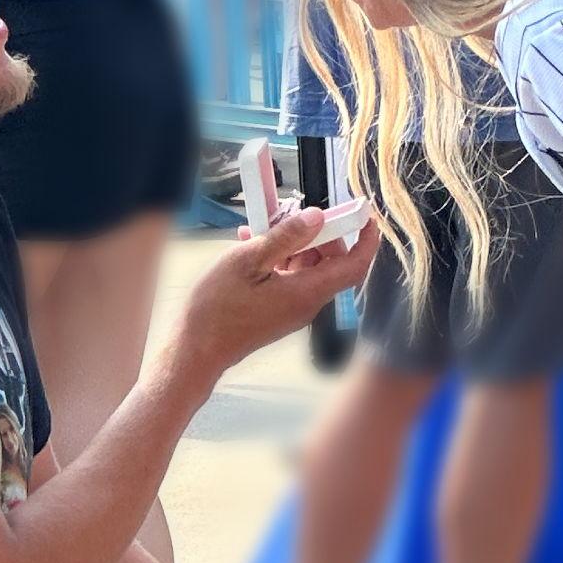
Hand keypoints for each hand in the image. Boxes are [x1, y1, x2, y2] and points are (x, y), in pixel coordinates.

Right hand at [176, 204, 376, 384]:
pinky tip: (252, 243)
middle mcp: (307, 303)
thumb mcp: (247, 261)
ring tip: (262, 226)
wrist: (197, 349)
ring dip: (293, 243)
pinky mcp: (279, 311)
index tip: (364, 215)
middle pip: (331, 262)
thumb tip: (316, 216)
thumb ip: (285, 237)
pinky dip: (279, 258)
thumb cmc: (217, 308)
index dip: (365, 240)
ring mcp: (294, 309)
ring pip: (308, 268)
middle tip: (295, 213)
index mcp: (307, 292)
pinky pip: (291, 278)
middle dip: (320, 233)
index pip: (354, 265)